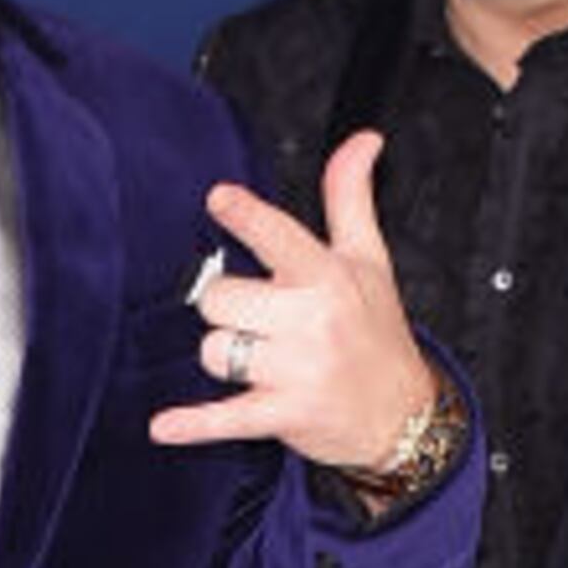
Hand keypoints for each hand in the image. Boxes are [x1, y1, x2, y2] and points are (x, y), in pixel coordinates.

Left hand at [151, 130, 439, 473]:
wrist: (404, 414)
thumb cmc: (378, 332)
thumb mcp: (370, 260)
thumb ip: (350, 198)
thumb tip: (363, 141)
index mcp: (327, 277)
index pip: (280, 236)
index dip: (246, 216)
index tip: (220, 198)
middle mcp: (312, 320)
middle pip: (221, 298)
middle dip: (226, 308)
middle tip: (255, 318)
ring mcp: (297, 369)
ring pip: (215, 350)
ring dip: (224, 355)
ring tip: (258, 360)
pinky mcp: (284, 414)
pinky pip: (226, 416)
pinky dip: (193, 425)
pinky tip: (164, 426)